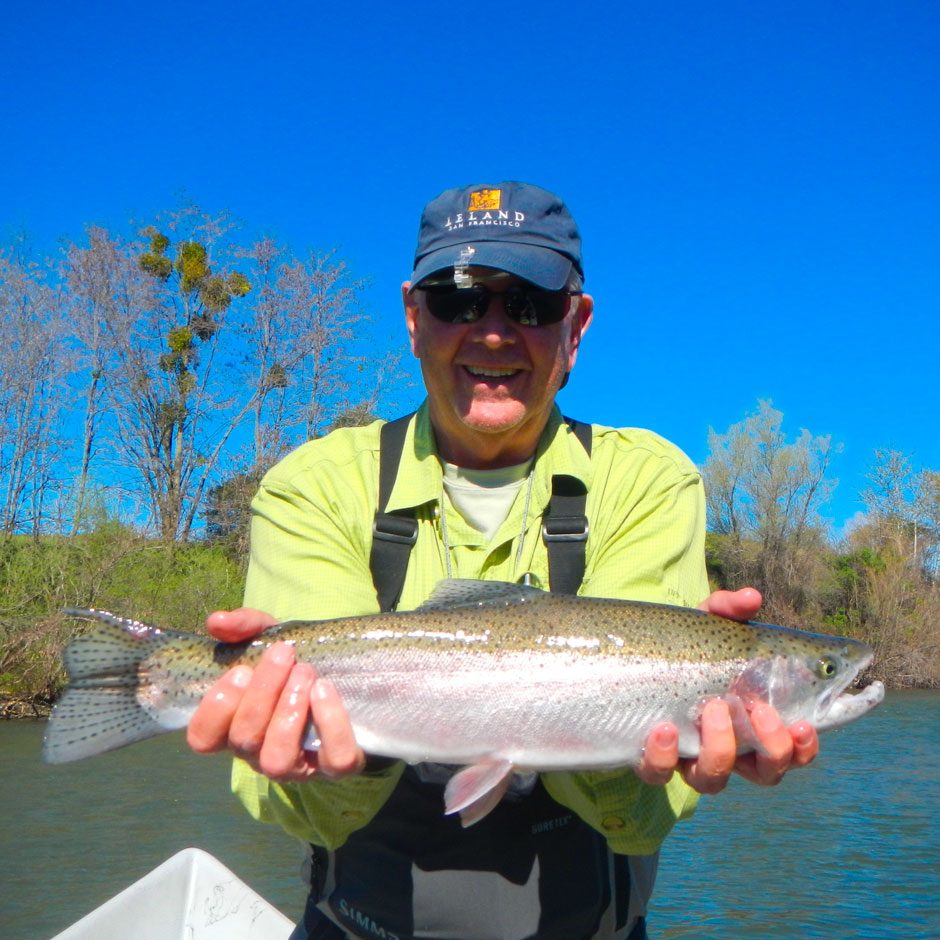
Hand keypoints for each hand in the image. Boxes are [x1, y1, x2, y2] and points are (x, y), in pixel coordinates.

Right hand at [186, 607, 365, 781]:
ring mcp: (298, 766)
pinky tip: (326, 691)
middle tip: (284, 653)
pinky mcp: (336, 766)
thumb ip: (244, 627)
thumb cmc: (297, 662)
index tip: (240, 670)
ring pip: (278, 760)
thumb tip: (216, 621)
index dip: (215, 709)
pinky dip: (330, 724)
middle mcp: (259, 752)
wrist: (354, 678)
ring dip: (289, 712)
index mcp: (236, 725)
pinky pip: (334, 760)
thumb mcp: (272, 637)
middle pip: (244, 739)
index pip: (203, 738)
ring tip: (306, 672)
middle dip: (262, 692)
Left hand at [636, 588, 818, 792]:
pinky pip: (659, 773)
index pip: (792, 748)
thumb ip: (728, 609)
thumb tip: (752, 598)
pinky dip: (664, 755)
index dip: (805, 747)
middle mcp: (727, 749)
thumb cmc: (683, 647)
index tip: (805, 725)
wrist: (628, 661)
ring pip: (715, 780)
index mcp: (752, 722)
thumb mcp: (705, 624)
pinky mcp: (651, 761)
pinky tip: (664, 727)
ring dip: (721, 748)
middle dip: (773, 749)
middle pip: (767, 774)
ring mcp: (687, 757)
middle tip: (761, 710)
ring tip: (714, 708)